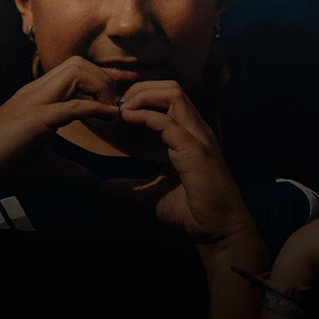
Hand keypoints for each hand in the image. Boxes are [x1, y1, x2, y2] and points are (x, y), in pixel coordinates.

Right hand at [0, 56, 120, 196]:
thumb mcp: (46, 167)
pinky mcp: (35, 119)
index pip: (73, 71)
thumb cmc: (1, 166)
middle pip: (77, 62)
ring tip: (109, 113)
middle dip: (103, 80)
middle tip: (113, 108)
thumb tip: (93, 185)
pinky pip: (73, 104)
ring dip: (101, 87)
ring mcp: (34, 101)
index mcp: (36, 96)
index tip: (111, 111)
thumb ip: (71, 171)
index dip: (98, 85)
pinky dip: (96, 109)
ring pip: (76, 71)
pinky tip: (109, 119)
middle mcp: (35, 91)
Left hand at [99, 80, 257, 250]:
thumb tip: (101, 188)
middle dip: (140, 89)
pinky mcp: (195, 150)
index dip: (141, 98)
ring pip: (173, 94)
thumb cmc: (191, 212)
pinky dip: (145, 116)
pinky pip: (169, 122)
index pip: (167, 98)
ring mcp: (197, 137)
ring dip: (143, 96)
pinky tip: (127, 119)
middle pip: (171, 88)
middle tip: (115, 107)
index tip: (115, 111)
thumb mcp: (151, 196)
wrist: (217, 230)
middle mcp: (195, 130)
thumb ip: (128, 187)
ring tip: (121, 110)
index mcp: (188, 135)